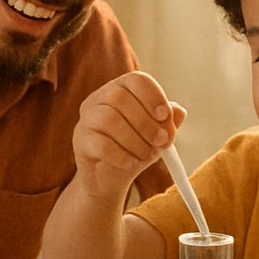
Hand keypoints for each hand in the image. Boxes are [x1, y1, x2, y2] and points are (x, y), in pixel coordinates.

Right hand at [72, 71, 186, 200]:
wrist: (110, 178)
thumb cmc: (135, 149)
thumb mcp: (158, 135)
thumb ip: (169, 122)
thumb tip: (179, 112)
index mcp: (120, 89)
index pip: (135, 79)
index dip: (153, 95)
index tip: (165, 116)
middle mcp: (99, 99)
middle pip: (119, 97)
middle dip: (146, 121)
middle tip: (161, 141)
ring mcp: (86, 119)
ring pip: (108, 119)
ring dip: (135, 139)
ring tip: (146, 155)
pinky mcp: (80, 141)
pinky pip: (100, 144)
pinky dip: (121, 155)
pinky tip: (132, 163)